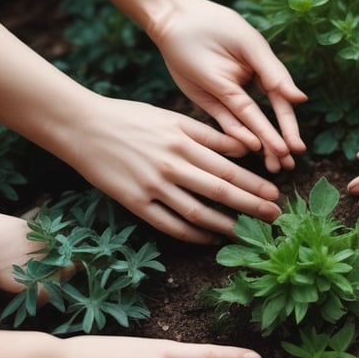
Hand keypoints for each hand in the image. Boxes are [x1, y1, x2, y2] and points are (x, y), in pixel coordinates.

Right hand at [65, 95, 282, 242]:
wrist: (83, 127)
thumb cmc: (132, 119)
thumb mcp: (173, 118)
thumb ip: (209, 136)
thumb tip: (246, 149)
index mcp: (182, 141)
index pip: (227, 167)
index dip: (254, 183)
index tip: (275, 194)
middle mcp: (170, 165)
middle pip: (219, 191)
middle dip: (251, 206)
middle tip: (274, 216)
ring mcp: (152, 186)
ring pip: (197, 212)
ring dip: (225, 225)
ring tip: (245, 232)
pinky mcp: (135, 203)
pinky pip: (170, 225)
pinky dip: (192, 235)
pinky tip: (210, 239)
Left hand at [152, 0, 306, 172]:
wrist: (175, 20)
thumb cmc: (215, 25)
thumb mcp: (249, 45)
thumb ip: (273, 73)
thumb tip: (300, 99)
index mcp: (263, 71)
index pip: (280, 103)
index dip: (288, 126)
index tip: (297, 146)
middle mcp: (248, 87)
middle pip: (266, 120)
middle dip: (278, 142)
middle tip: (288, 164)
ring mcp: (228, 97)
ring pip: (248, 126)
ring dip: (262, 144)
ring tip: (274, 166)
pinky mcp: (209, 102)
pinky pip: (226, 122)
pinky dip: (237, 135)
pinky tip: (251, 148)